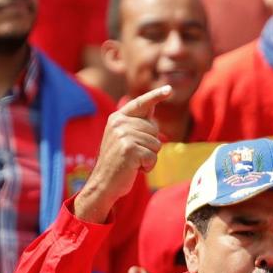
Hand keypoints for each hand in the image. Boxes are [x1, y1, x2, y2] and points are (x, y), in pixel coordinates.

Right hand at [74, 85, 170, 222]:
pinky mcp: (129, 149)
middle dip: (150, 145)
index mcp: (117, 118)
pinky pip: (153, 156)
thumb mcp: (125, 138)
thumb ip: (137, 123)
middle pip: (154, 129)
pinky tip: (134, 169)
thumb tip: (152, 105)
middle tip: (133, 154)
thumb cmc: (118, 161)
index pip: (140, 103)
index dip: (156, 96)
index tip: (169, 90)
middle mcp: (119, 124)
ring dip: (149, 157)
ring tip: (132, 161)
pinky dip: (148, 166)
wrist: (103, 183)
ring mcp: (123, 136)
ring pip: (156, 144)